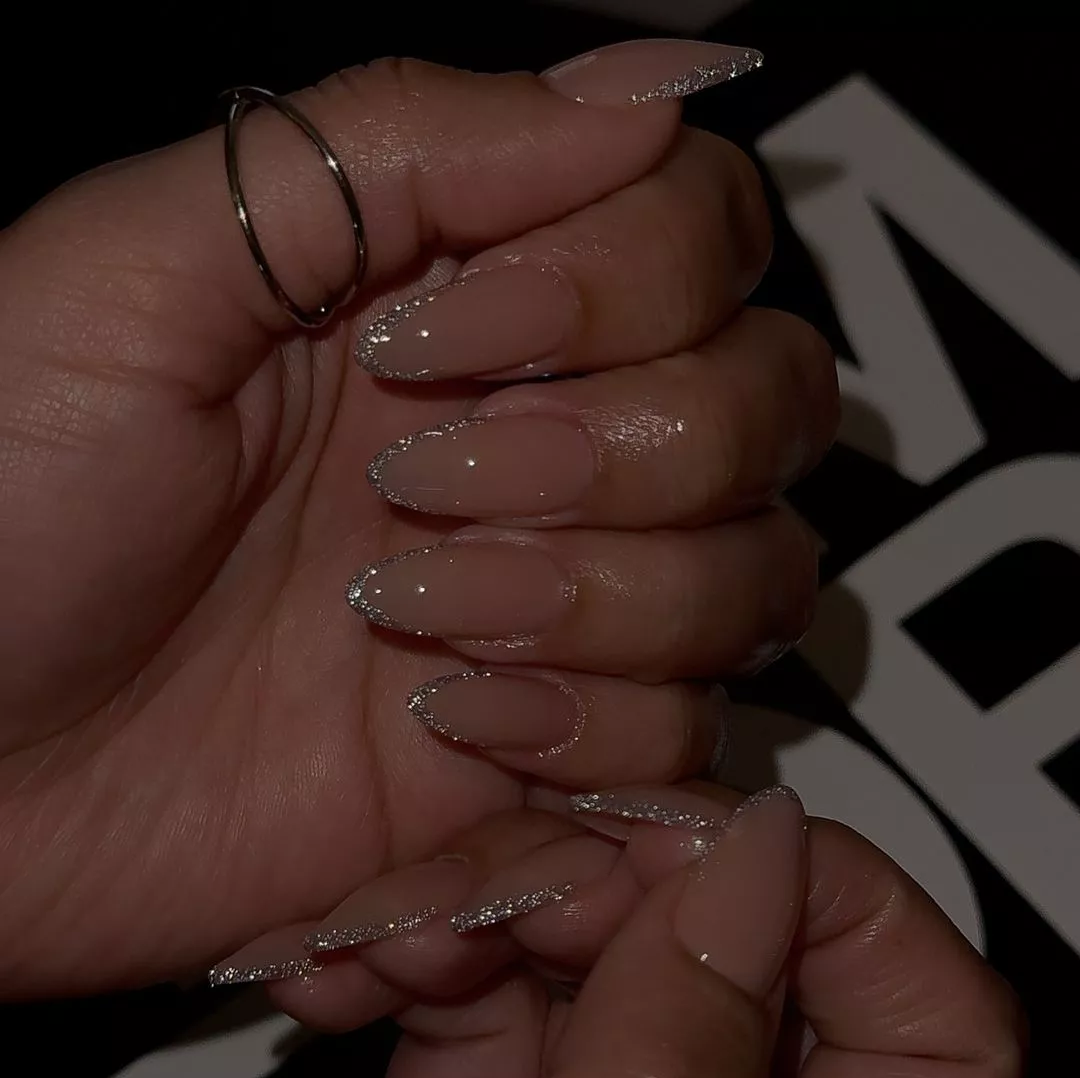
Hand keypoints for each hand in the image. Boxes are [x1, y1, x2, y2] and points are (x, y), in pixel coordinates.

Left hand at [0, 41, 835, 996]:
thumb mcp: (142, 272)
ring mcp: (545, 606)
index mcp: (442, 299)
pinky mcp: (535, 754)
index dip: (632, 282)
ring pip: (753, 573)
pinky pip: (686, 735)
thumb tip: (645, 88)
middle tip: (423, 490)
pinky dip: (602, 732)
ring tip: (412, 624)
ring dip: (612, 601)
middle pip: (767, 400)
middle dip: (626, 454)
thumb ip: (392, 149)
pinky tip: (452, 723)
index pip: (697, 228)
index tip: (453, 338)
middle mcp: (526, 440)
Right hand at [210, 785, 1022, 1077]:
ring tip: (387, 933)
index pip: (929, 1050)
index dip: (846, 918)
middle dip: (637, 881)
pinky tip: (341, 959)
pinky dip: (411, 943)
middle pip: (755, 964)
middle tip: (514, 881)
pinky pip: (477, 983)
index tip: (712, 850)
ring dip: (499, 897)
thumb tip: (753, 874)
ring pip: (608, 949)